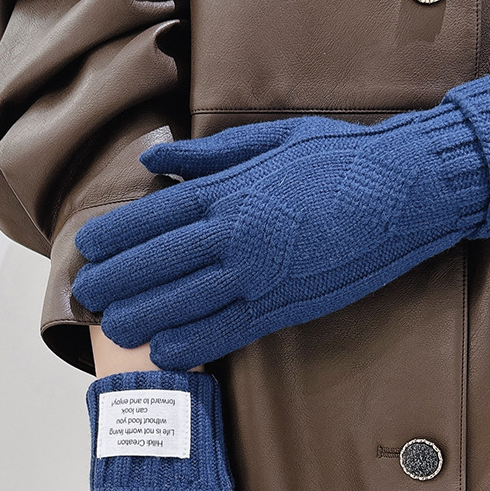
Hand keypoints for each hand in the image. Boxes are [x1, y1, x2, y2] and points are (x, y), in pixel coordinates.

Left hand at [72, 56, 489, 370]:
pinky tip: (165, 350)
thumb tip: (154, 159)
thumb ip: (207, 156)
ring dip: (143, 316)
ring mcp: (259, 272)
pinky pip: (228, 328)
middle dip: (117, 280)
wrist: (404, 188)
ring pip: (184, 300)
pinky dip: (193, 341)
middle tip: (86, 297)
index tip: (85, 250)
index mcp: (228, 190)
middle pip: (158, 262)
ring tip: (112, 328)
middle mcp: (234, 233)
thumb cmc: (340, 157)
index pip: (153, 216)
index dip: (115, 237)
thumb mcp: (269, 140)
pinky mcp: (286, 303)